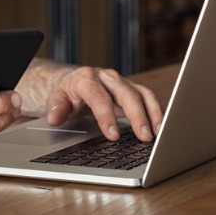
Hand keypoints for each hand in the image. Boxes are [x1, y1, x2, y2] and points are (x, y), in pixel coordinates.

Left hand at [43, 66, 162, 141]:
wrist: (73, 81)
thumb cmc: (67, 92)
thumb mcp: (56, 99)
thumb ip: (56, 108)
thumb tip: (54, 118)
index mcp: (86, 78)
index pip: (99, 97)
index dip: (107, 116)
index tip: (112, 135)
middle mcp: (107, 77)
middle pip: (126, 94)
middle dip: (137, 116)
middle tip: (144, 137)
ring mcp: (121, 82)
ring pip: (142, 94)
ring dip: (153, 113)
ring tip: (159, 133)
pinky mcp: (131, 89)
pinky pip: (148, 98)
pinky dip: (157, 112)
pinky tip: (162, 127)